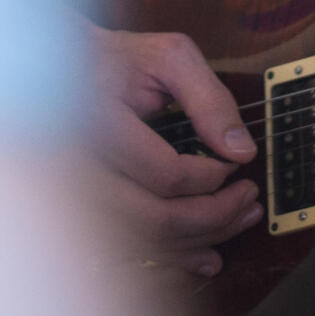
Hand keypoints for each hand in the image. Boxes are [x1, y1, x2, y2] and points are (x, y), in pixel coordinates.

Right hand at [81, 25, 260, 277]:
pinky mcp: (82, 211)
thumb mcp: (169, 58)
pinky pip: (128, 249)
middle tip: (250, 201)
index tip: (235, 165)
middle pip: (154, 219)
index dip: (211, 177)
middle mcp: (81, 169)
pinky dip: (172, 257)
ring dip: (200, 240)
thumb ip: (209, 98)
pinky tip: (205, 256)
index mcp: (100, 125)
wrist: (63, 72)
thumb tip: (242, 151)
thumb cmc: (118, 61)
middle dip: (214, 217)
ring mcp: (76, 196)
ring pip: (144, 241)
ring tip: (240, 220)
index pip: (165, 175)